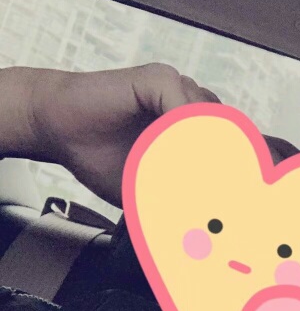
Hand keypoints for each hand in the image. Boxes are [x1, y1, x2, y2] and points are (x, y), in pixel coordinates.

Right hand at [29, 63, 220, 206]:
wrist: (56, 128)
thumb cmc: (99, 157)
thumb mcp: (146, 189)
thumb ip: (176, 203)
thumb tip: (204, 231)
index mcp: (193, 127)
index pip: (231, 151)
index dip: (231, 179)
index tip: (226, 210)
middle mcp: (191, 104)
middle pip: (227, 138)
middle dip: (220, 172)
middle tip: (212, 206)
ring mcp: (178, 88)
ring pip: (209, 123)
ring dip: (199, 155)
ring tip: (181, 185)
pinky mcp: (158, 79)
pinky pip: (183, 107)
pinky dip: (179, 135)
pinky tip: (164, 156)